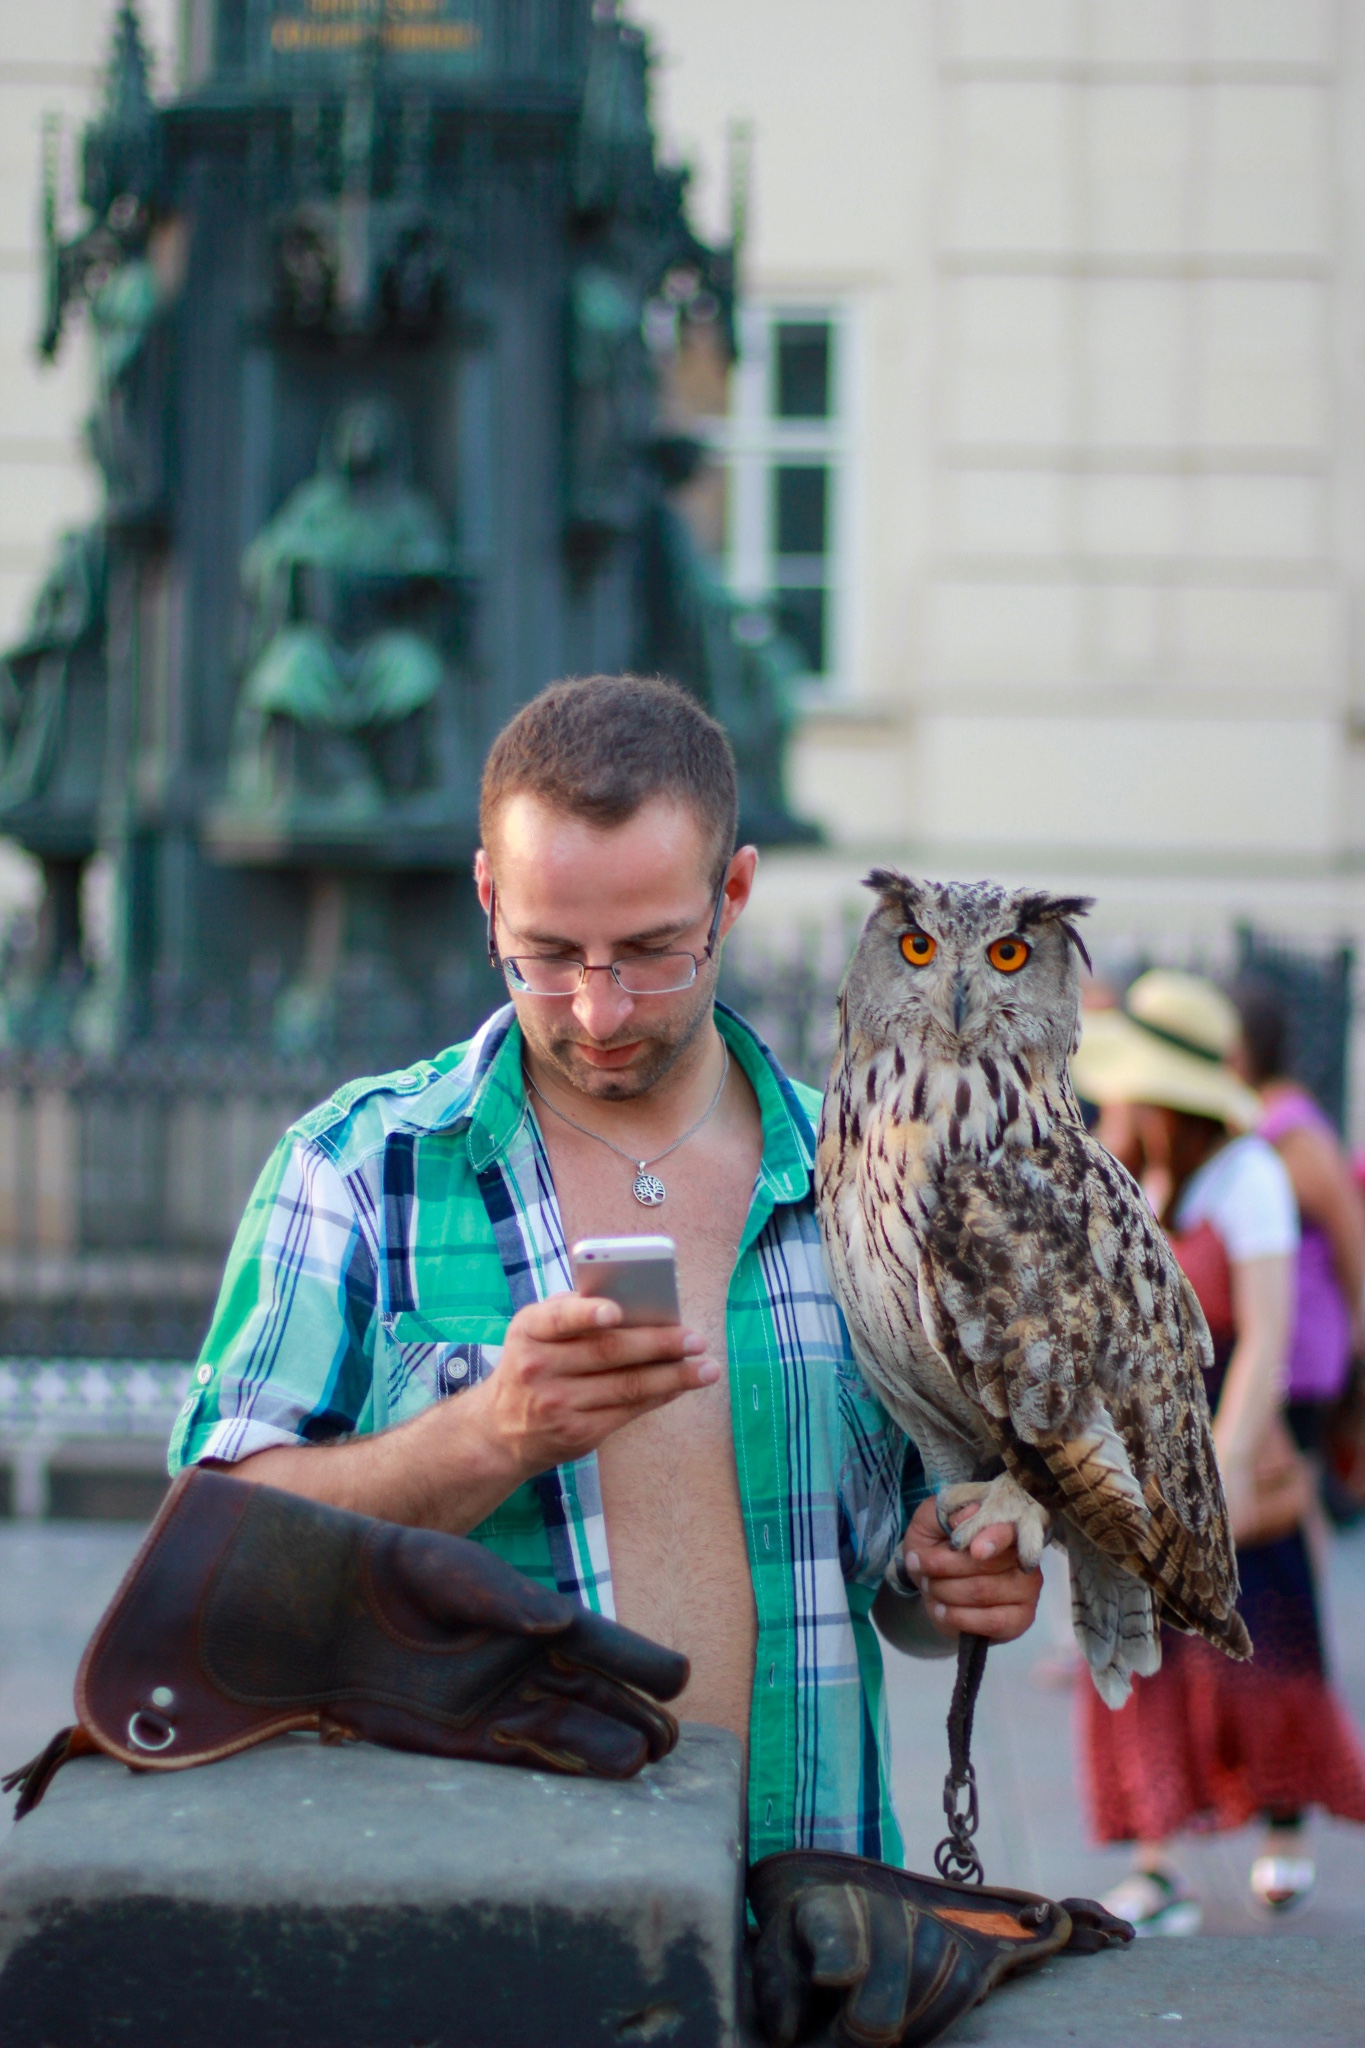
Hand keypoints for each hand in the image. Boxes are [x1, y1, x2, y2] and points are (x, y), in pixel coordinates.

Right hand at [460, 1290, 718, 1484]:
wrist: (499, 1430)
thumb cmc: (531, 1364)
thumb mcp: (535, 1332)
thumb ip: (573, 1312)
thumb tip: (638, 1301)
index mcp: (529, 1331)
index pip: (558, 1318)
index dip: (587, 1313)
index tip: (616, 1311)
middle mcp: (538, 1368)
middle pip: (609, 1353)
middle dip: (659, 1344)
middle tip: (696, 1339)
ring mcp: (558, 1404)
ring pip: (627, 1385)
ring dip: (674, 1376)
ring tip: (707, 1368)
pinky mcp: (577, 1433)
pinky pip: (628, 1411)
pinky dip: (660, 1396)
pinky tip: (681, 1386)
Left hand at [896, 1496, 1042, 1643]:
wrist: (931, 1585)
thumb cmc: (934, 1547)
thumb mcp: (928, 1523)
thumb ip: (947, 1513)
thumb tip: (971, 1512)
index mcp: (1004, 1525)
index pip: (1008, 1530)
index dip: (994, 1538)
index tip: (975, 1550)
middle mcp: (1023, 1555)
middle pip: (985, 1565)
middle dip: (943, 1567)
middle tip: (921, 1566)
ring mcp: (1026, 1589)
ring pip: (983, 1592)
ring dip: (945, 1590)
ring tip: (929, 1586)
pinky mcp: (1021, 1619)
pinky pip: (992, 1621)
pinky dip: (958, 1617)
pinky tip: (941, 1610)